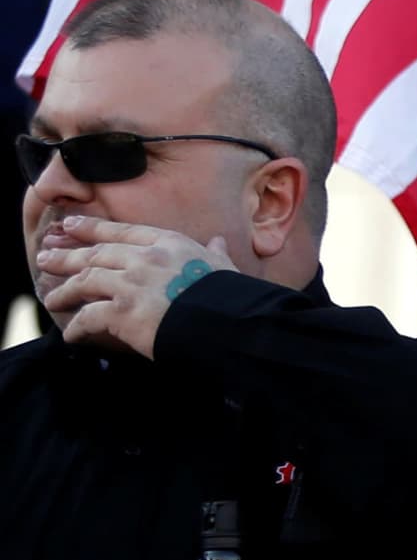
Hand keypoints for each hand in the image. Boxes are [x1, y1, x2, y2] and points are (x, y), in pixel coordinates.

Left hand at [35, 216, 236, 358]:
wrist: (227, 322)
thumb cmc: (228, 294)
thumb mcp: (222, 265)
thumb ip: (214, 252)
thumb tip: (217, 242)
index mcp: (168, 243)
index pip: (121, 231)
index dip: (91, 228)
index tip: (70, 225)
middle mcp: (145, 258)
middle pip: (95, 254)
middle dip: (66, 256)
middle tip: (45, 258)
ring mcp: (131, 284)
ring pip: (85, 281)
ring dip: (64, 291)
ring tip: (50, 299)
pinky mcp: (122, 312)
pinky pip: (87, 317)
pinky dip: (75, 327)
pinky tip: (70, 334)